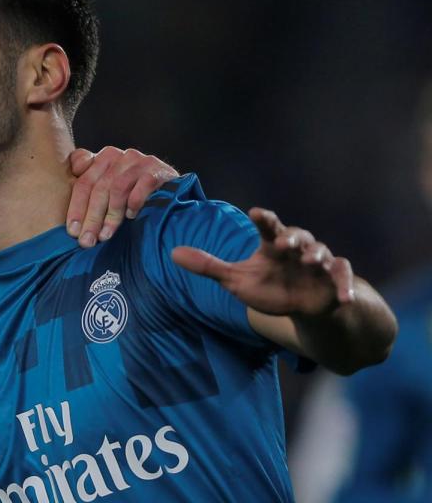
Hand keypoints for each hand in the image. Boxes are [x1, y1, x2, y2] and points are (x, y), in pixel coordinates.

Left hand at [66, 147, 178, 246]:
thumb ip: (86, 185)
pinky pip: (142, 186)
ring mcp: (140, 161)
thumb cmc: (132, 191)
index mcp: (103, 159)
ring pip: (117, 188)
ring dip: (111, 216)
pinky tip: (131, 217)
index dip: (76, 208)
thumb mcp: (107, 188)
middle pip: (99, 188)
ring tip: (105, 236)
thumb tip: (71, 203)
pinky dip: (135, 202)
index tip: (72, 231)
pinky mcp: (158, 170)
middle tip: (87, 241)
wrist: (169, 187)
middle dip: (91, 218)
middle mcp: (120, 156)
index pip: (83, 183)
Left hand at [171, 207, 355, 316]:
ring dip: (317, 255)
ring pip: (323, 252)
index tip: (255, 213)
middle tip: (282, 242)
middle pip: (298, 235)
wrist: (301, 306)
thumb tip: (172, 253)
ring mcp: (319, 265)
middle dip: (292, 237)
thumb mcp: (235, 280)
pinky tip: (344, 297)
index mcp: (273, 245)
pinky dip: (346, 286)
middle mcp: (298, 250)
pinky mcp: (336, 282)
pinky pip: (344, 279)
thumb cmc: (268, 286)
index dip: (263, 219)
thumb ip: (208, 267)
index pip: (268, 227)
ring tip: (309, 261)